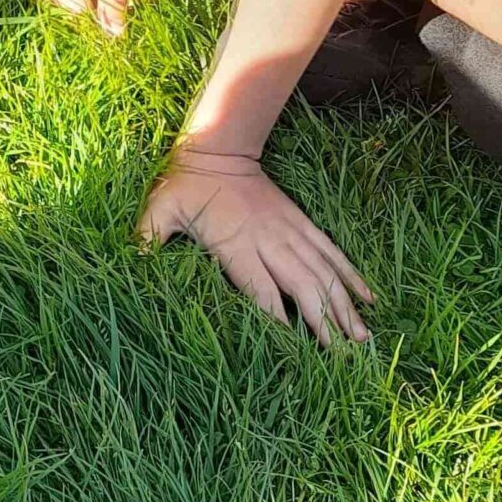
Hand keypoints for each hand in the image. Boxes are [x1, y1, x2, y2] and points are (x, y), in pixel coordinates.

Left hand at [139, 145, 372, 344]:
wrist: (217, 146)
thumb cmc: (184, 184)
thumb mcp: (159, 211)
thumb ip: (148, 239)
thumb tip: (134, 266)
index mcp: (236, 244)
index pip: (261, 291)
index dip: (278, 322)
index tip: (297, 351)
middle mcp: (269, 240)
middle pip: (303, 287)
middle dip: (324, 321)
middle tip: (343, 355)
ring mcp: (289, 231)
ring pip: (324, 272)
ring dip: (345, 305)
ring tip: (363, 337)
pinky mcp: (300, 222)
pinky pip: (331, 251)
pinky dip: (351, 274)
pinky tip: (368, 297)